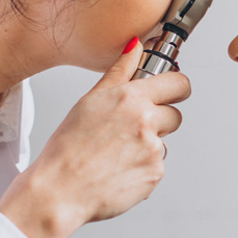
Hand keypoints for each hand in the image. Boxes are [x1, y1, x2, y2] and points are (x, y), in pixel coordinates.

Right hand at [0, 38, 191, 237]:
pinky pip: (156, 166)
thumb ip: (119, 71)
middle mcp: (147, 121)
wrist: (58, 191)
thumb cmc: (67, 148)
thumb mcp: (90, 100)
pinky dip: (142, 168)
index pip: (179, 83)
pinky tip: (118, 169)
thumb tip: (135, 46)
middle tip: (129, 130)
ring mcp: (154, 149)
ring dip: (147, 146)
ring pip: (163, 142)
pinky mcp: (155, 174)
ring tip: (116, 153)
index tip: (171, 93)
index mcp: (131, 98)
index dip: (176, 89)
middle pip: (175, 115)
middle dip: (159, 120)